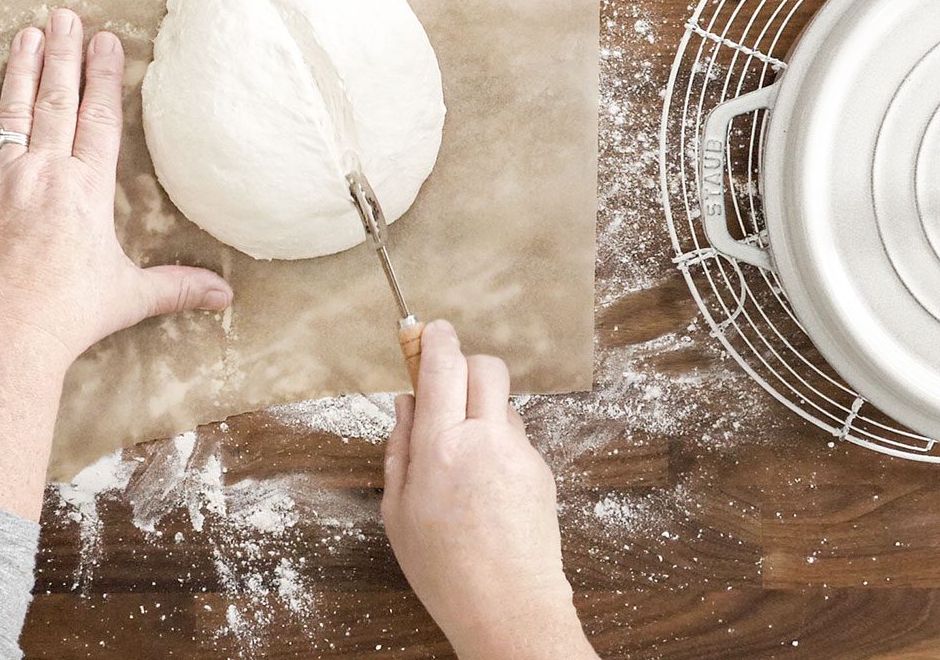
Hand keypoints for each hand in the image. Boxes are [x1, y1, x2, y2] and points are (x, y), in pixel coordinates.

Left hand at [0, 8, 231, 518]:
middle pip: (57, 100)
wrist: (6, 338)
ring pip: (14, 111)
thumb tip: (227, 296)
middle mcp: (47, 174)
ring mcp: (4, 181)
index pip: (100, 119)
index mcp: (88, 190)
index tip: (106, 39)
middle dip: (62, 53)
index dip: (105, 76)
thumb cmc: (71, 317)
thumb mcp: (131, 296)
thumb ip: (178, 286)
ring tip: (28, 30)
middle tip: (65, 13)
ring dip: (21, 67)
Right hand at [382, 322, 596, 659]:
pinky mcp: (541, 468)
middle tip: (446, 384)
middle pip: (484, 365)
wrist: (509, 607)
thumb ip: (399, 448)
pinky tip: (485, 483)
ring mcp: (518, 452)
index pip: (442, 366)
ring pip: (501, 402)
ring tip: (462, 455)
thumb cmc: (446, 569)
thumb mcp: (398, 512)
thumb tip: (405, 403)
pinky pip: (515, 436)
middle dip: (464, 362)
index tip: (428, 331)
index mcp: (439, 448)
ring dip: (481, 408)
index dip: (435, 339)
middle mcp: (483, 439)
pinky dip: (498, 442)